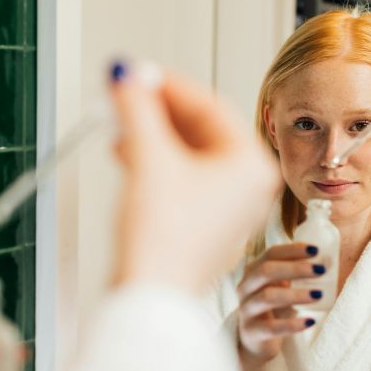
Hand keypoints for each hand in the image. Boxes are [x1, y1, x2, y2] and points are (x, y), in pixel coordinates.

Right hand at [109, 61, 281, 294]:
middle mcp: (247, 186)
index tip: (138, 72)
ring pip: (188, 154)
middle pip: (200, 129)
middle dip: (157, 110)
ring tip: (120, 122)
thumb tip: (127, 76)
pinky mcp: (203, 224)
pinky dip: (155, 161)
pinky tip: (127, 152)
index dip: (168, 85)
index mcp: (251, 165)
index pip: (209, 106)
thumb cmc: (163, 240)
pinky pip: (182, 178)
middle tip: (125, 92)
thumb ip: (137, 109)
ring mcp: (227, 207)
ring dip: (152, 135)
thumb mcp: (148, 157)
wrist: (151, 297)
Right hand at [237, 243, 324, 364]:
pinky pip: (271, 328)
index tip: (315, 250)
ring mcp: (246, 309)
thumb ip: (296, 275)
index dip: (292, 250)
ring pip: (267, 297)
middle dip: (295, 268)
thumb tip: (326, 262)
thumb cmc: (275, 308)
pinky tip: (310, 321)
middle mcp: (246, 287)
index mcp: (254, 271)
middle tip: (320, 270)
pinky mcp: (251, 332)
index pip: (271, 254)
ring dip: (295, 294)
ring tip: (318, 294)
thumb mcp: (283, 287)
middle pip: (266, 271)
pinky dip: (292, 324)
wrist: (257, 341)